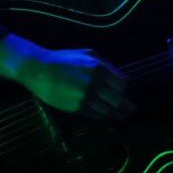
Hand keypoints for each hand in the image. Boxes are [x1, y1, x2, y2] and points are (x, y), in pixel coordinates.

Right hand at [0, 33, 135, 120]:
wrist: (40, 71)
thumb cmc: (64, 59)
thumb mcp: (87, 54)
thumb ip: (106, 64)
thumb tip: (120, 76)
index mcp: (98, 69)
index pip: (121, 83)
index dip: (124, 88)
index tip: (123, 90)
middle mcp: (93, 84)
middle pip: (118, 100)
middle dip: (127, 106)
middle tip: (132, 109)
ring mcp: (84, 98)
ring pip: (107, 110)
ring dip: (118, 115)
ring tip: (124, 117)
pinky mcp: (76, 108)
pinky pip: (95, 116)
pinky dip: (104, 118)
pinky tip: (109, 118)